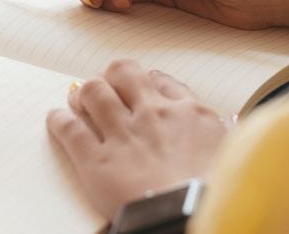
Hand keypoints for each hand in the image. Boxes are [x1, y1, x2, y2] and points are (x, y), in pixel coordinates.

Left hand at [46, 59, 226, 219]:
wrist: (188, 216)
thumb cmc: (215, 194)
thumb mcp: (230, 155)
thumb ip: (222, 134)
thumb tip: (225, 125)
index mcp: (190, 113)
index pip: (161, 81)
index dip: (147, 80)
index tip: (142, 85)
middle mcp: (153, 115)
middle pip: (123, 73)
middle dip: (112, 76)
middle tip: (107, 86)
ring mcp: (123, 135)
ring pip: (93, 92)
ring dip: (84, 93)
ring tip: (79, 99)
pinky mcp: (96, 160)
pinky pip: (70, 128)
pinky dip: (59, 121)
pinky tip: (57, 119)